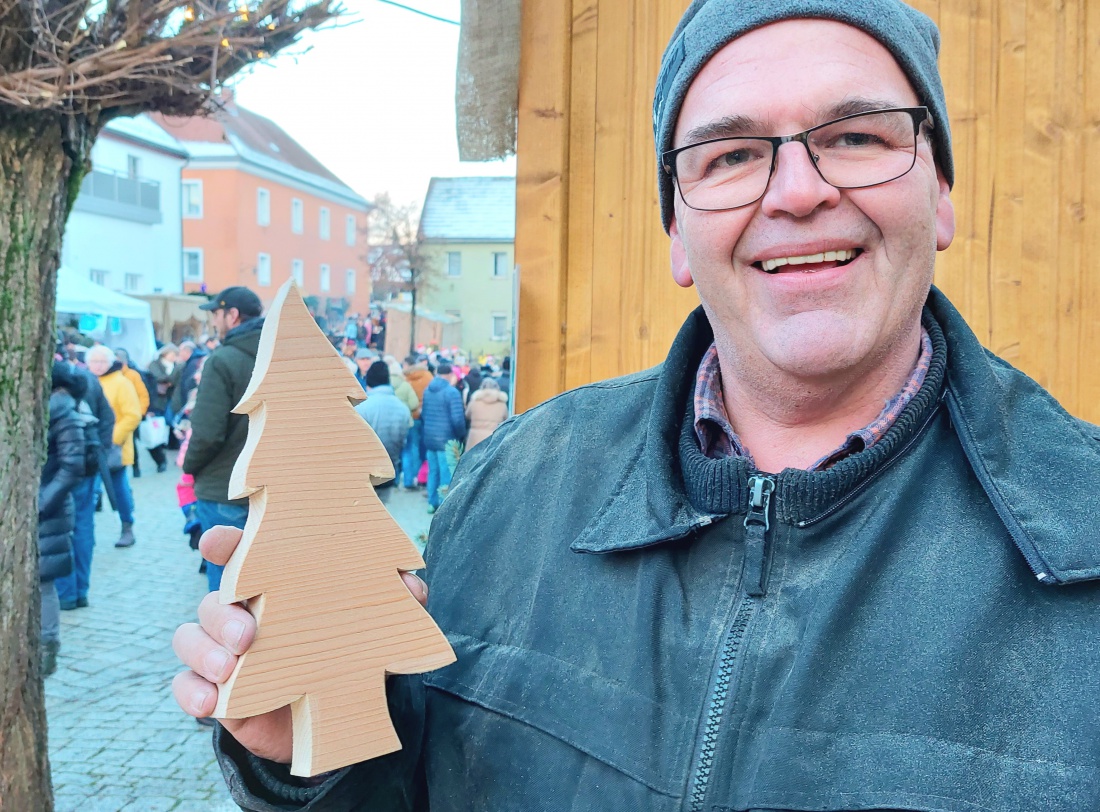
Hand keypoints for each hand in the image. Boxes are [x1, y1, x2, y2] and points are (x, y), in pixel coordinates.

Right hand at [171, 524, 428, 762]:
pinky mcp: (216, 692)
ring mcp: (224, 651)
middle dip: (222, 613)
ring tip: (230, 668)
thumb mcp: (375, 626)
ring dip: (205, 651)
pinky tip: (211, 704)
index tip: (216, 542)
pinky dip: (193, 692)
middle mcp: (243, 612)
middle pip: (213, 600)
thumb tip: (413, 586)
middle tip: (247, 635)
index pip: (242, 555)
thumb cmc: (348, 652)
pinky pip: (186, 685)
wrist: (333, 716)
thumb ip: (394, 602)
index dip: (226, 543)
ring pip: (191, 638)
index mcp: (276, 586)